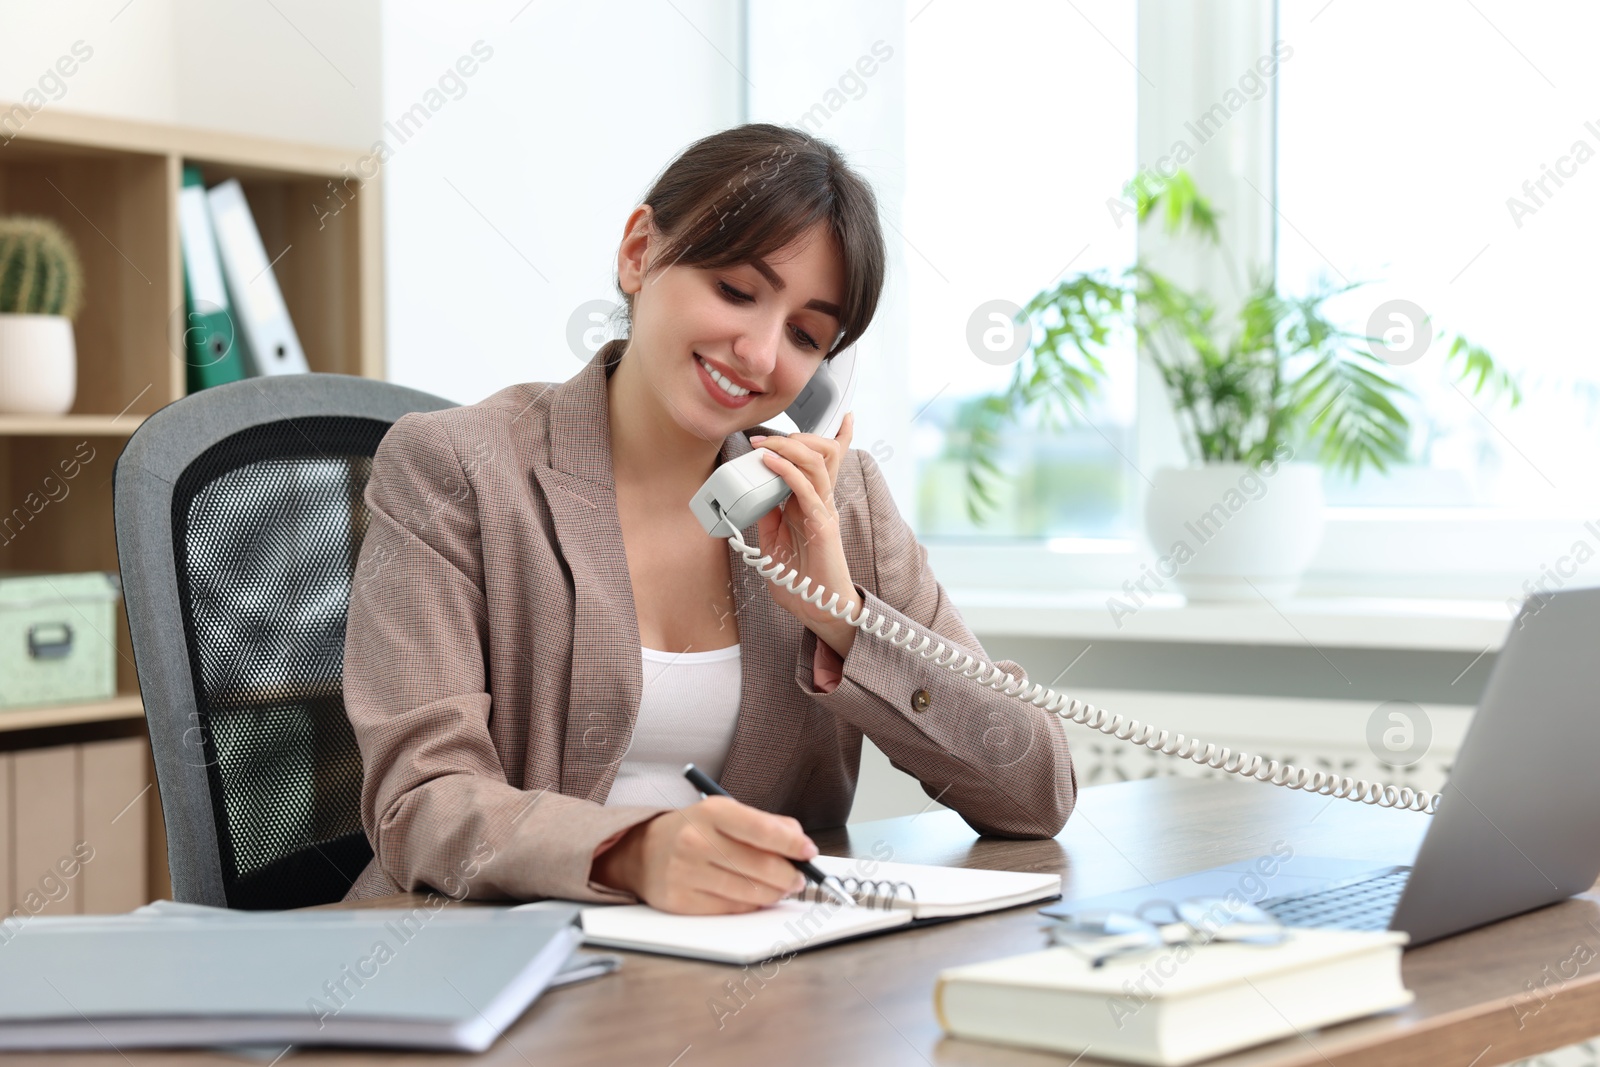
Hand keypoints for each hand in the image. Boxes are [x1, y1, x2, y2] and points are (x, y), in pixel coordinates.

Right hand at [590, 796, 817, 913]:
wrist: (642, 852)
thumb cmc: (694, 830)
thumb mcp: (724, 813)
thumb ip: (765, 824)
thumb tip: (799, 843)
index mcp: (712, 812)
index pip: (762, 829)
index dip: (792, 843)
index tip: (809, 852)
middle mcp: (696, 841)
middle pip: (761, 867)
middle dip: (790, 875)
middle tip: (799, 877)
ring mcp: (686, 873)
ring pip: (750, 893)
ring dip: (774, 893)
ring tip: (780, 888)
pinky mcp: (681, 901)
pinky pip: (732, 909)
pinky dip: (751, 905)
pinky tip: (754, 897)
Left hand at [750, 411, 859, 657]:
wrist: (817, 608)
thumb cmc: (800, 579)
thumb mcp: (774, 543)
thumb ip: (768, 519)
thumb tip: (755, 498)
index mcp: (811, 503)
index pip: (822, 461)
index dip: (831, 437)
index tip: (823, 419)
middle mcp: (821, 502)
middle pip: (822, 453)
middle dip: (795, 436)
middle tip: (764, 435)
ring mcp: (825, 511)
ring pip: (817, 463)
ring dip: (788, 447)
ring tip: (764, 444)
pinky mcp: (823, 525)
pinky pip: (807, 489)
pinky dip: (787, 471)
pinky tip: (771, 462)